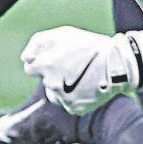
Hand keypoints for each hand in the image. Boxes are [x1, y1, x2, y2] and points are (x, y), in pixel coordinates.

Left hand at [21, 25, 142, 115]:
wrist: (117, 63)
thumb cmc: (88, 45)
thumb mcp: (62, 34)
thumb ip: (38, 43)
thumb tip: (25, 58)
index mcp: (46, 65)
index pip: (30, 68)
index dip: (42, 61)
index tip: (56, 58)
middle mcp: (52, 84)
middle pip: (45, 80)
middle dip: (54, 73)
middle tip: (73, 65)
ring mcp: (63, 98)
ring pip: (55, 93)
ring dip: (62, 86)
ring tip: (81, 76)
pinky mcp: (75, 108)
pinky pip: (67, 103)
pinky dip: (74, 96)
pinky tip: (86, 85)